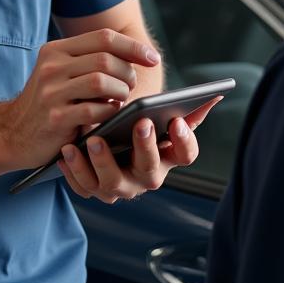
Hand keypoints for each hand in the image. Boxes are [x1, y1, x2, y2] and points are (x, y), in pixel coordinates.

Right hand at [0, 29, 161, 170]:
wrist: (12, 133)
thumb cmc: (48, 103)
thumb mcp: (61, 74)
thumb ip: (89, 62)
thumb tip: (136, 58)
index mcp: (56, 50)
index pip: (104, 37)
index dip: (133, 47)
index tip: (153, 59)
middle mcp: (52, 65)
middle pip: (106, 58)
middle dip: (128, 73)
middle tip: (131, 87)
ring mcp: (51, 90)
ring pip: (102, 80)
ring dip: (121, 92)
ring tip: (121, 101)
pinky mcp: (54, 116)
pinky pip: (94, 109)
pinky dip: (109, 111)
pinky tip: (109, 115)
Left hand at [56, 97, 221, 202]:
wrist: (108, 145)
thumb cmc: (141, 127)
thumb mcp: (162, 119)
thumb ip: (186, 108)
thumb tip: (215, 94)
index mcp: (168, 157)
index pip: (186, 155)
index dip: (184, 140)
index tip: (176, 120)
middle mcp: (146, 177)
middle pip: (150, 170)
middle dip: (145, 146)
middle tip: (140, 123)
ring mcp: (120, 187)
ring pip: (112, 183)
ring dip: (102, 162)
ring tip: (93, 139)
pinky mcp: (93, 189)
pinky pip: (83, 186)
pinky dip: (74, 170)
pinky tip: (68, 149)